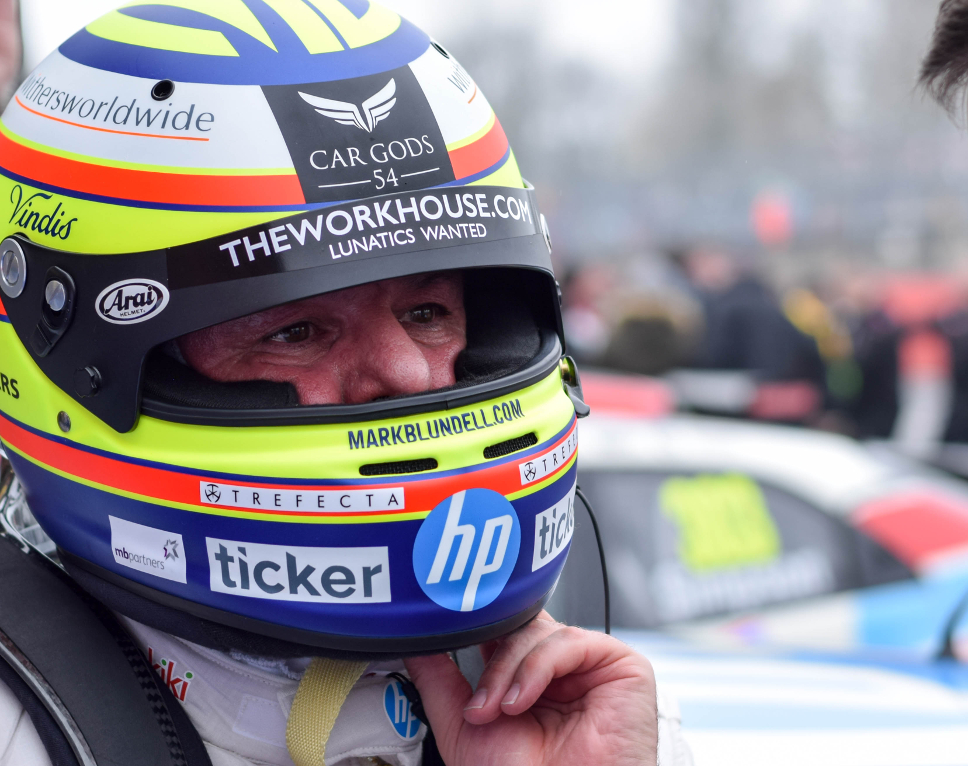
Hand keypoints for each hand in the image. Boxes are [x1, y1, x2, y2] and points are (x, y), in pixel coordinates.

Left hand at [404, 612, 657, 765]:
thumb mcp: (465, 727)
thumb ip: (439, 680)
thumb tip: (416, 643)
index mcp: (530, 676)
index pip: (506, 629)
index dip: (479, 629)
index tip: (448, 634)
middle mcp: (562, 668)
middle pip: (522, 624)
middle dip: (490, 656)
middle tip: (478, 702)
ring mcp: (592, 666)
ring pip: (539, 631)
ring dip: (507, 670)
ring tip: (497, 711)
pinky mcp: (623, 667)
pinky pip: (569, 641)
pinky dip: (535, 668)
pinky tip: (520, 701)